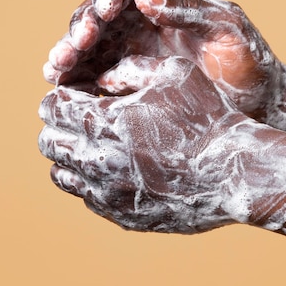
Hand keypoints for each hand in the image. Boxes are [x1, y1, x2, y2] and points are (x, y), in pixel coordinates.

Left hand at [39, 56, 285, 232]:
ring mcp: (110, 193)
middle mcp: (101, 160)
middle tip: (81, 119)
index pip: (52, 107)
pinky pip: (87, 198)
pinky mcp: (123, 215)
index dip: (61, 97)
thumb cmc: (210, 118)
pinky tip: (115, 169)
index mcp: (108, 121)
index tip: (77, 96)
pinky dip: (91, 181)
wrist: (236, 171)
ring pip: (62, 174)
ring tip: (96, 145)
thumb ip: (132, 70)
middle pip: (48, 141)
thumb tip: (103, 76)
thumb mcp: (174, 75)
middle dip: (59, 126)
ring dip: (71, 156)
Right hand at [43, 0, 282, 119]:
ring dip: (69, 57)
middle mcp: (144, 26)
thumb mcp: (227, 29)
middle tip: (71, 48)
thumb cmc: (250, 61)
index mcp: (166, 3)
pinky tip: (66, 91)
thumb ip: (190, 11)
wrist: (260, 104)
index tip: (104, 12)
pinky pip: (96, 80)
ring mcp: (134, 56)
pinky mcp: (130, 86)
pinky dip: (78, 84)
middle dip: (80, 30)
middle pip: (98, 19)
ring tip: (57, 70)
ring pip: (90, 50)